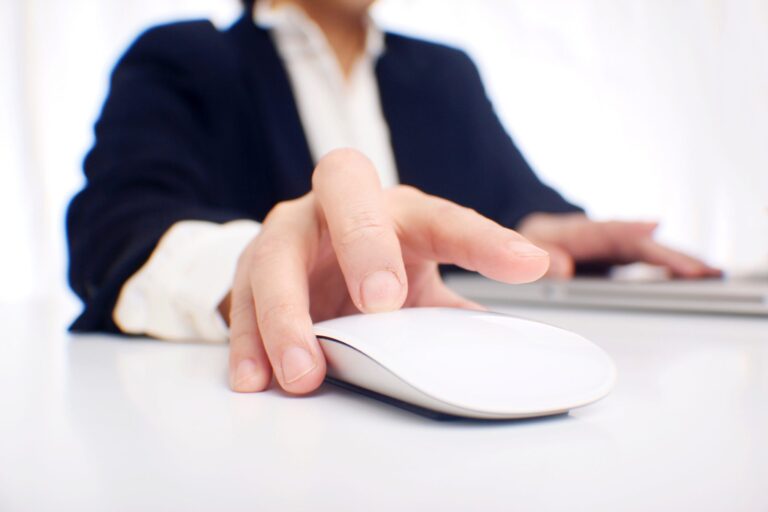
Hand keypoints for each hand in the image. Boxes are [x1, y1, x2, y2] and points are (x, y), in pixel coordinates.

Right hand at [224, 149, 549, 394]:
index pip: (447, 218)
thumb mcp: (419, 285)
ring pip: (278, 255)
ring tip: (305, 372)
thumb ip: (456, 314)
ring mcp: (289, 232)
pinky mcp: (250, 266)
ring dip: (288, 315)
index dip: (485, 242)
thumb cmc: (374, 266)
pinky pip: (239, 299)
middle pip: (347, 192)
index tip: (528, 267)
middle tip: (382, 304)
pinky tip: (255, 378)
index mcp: (400, 212)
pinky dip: (248, 342)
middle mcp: (340, 208)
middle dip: (364, 244)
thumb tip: (512, 356)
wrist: (308, 256)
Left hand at [516, 212, 720, 278]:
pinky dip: (669, 271)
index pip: (607, 233)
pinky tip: (691, 281)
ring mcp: (613, 250)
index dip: (629, 233)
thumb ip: (538, 256)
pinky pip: (647, 265)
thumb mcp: (525, 247)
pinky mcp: (618, 263)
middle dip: (667, 255)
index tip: (653, 232)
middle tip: (700, 268)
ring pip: (648, 254)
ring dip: (677, 263)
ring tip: (709, 275)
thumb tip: (561, 268)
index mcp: (577, 232)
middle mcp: (601, 238)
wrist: (527, 239)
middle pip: (638, 245)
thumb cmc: (529, 242)